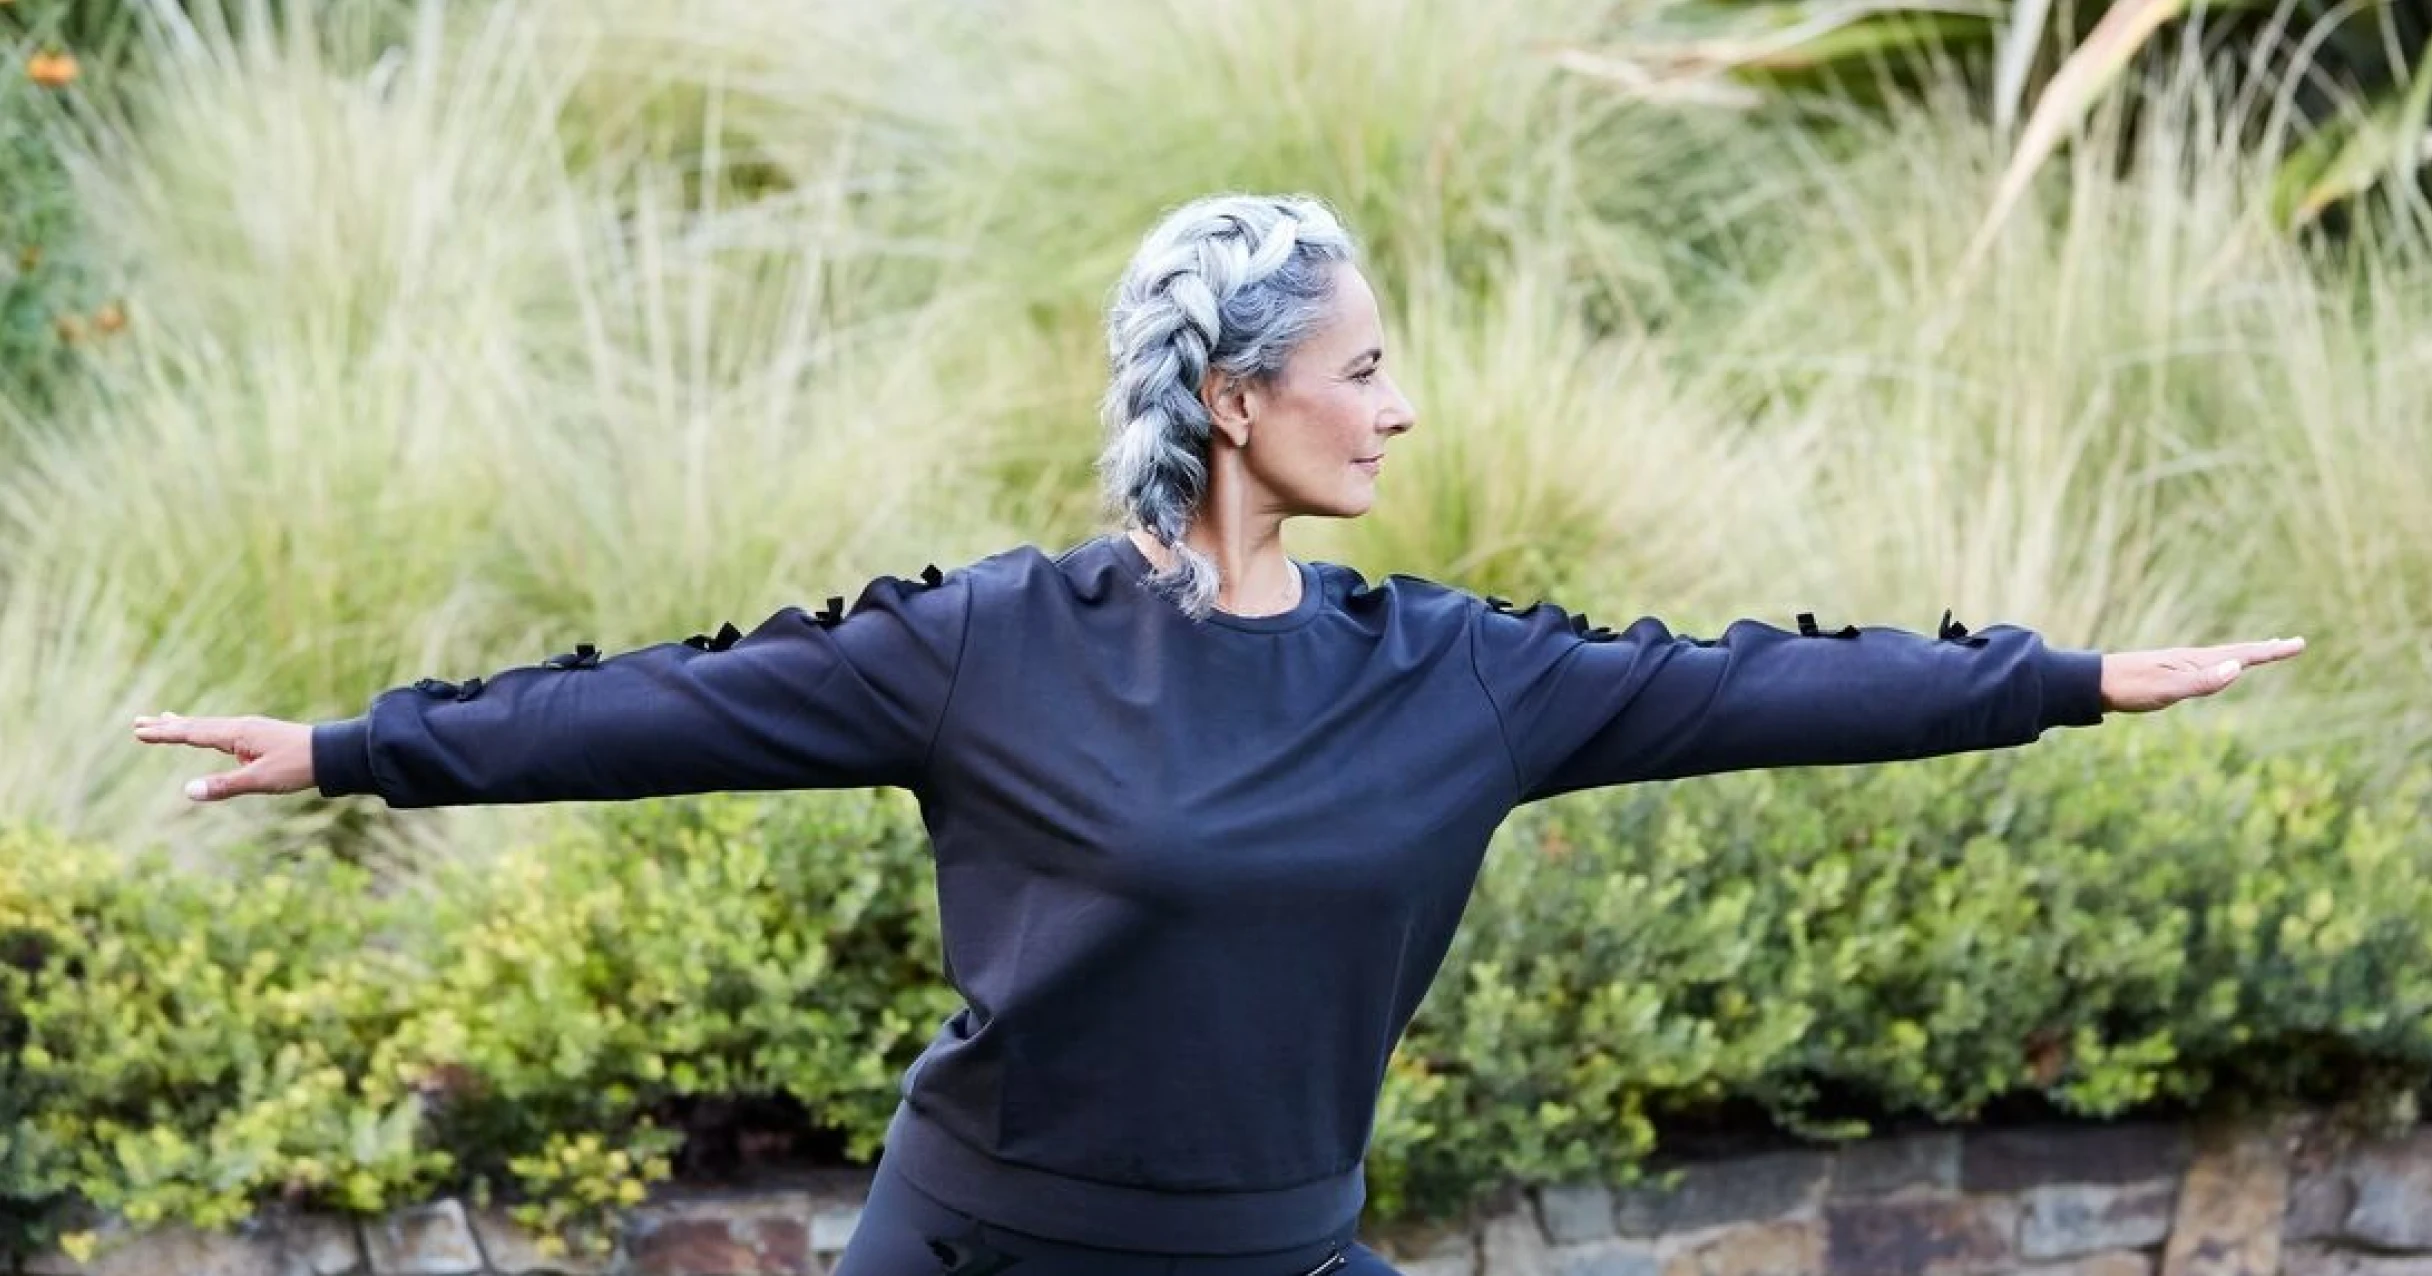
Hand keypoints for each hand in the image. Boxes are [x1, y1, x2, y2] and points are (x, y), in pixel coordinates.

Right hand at [131, 712, 314, 800]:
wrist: (334, 753)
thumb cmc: (299, 766)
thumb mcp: (260, 780)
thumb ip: (224, 786)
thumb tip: (187, 791)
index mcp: (237, 733)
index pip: (192, 733)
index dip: (165, 734)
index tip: (139, 732)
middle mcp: (241, 727)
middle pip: (196, 725)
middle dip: (167, 726)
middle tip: (138, 722)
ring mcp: (251, 730)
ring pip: (209, 727)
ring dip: (184, 725)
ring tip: (163, 720)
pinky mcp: (260, 737)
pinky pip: (224, 732)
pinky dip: (207, 730)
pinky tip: (208, 734)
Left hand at [2100, 637, 2305, 714]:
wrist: (2095, 683)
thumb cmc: (2131, 688)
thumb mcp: (2169, 690)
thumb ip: (2202, 682)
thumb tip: (2237, 669)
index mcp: (2197, 661)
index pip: (2243, 655)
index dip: (2271, 652)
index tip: (2299, 644)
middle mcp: (2192, 659)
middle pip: (2237, 652)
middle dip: (2265, 649)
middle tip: (2292, 644)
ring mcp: (2181, 664)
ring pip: (2223, 657)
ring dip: (2247, 654)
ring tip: (2264, 651)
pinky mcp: (2169, 673)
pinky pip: (2207, 666)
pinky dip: (2223, 664)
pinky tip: (2220, 668)